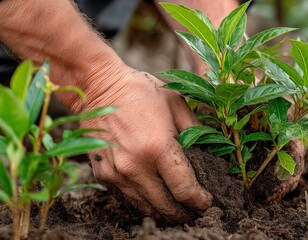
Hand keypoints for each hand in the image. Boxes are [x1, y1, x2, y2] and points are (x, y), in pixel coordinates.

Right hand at [78, 65, 212, 221]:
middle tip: (196, 211)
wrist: (98, 87)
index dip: (200, 201)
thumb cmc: (141, 91)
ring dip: (164, 213)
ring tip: (178, 210)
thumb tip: (209, 154)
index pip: (185, 191)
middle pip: (166, 207)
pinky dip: (144, 201)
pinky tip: (154, 196)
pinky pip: (128, 197)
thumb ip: (195, 131)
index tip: (207, 202)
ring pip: (146, 208)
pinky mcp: (103, 174)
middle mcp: (135, 166)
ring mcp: (116, 173)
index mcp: (158, 148)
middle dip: (185, 213)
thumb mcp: (176, 103)